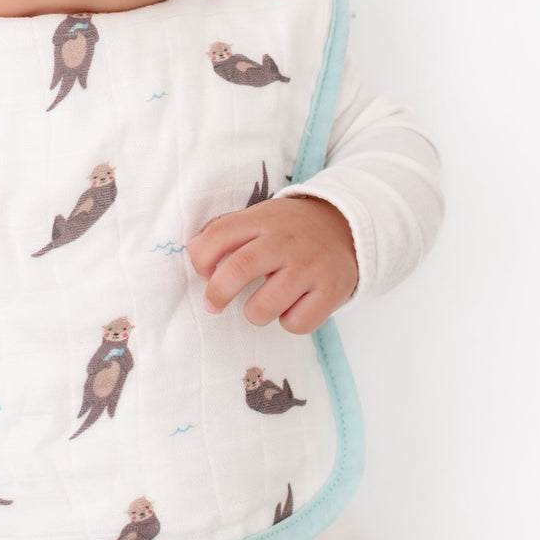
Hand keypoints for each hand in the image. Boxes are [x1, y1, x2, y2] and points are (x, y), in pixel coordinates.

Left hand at [186, 197, 357, 333]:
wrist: (347, 226)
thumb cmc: (289, 228)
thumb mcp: (258, 217)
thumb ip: (223, 229)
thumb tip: (192, 250)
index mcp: (262, 220)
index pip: (218, 235)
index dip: (201, 259)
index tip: (203, 273)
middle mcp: (285, 242)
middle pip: (238, 269)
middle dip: (217, 293)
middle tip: (214, 304)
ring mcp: (309, 267)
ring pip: (265, 306)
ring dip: (254, 313)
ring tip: (259, 306)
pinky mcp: (331, 291)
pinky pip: (297, 323)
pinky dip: (288, 322)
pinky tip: (291, 308)